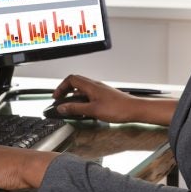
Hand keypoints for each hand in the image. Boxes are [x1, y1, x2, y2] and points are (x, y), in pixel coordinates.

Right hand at [54, 74, 177, 125]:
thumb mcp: (93, 110)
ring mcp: (100, 90)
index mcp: (90, 86)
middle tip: (60, 100)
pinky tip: (84, 111)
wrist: (134, 110)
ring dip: (74, 97)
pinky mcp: (104, 96)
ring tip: (71, 108)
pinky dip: (83, 101)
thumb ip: (76, 108)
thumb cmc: (118, 108)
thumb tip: (62, 107)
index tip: (56, 96)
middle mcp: (95, 85)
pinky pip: (89, 95)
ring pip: (82, 89)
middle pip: (76, 83)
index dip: (61, 87)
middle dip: (66, 91)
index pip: (71, 79)